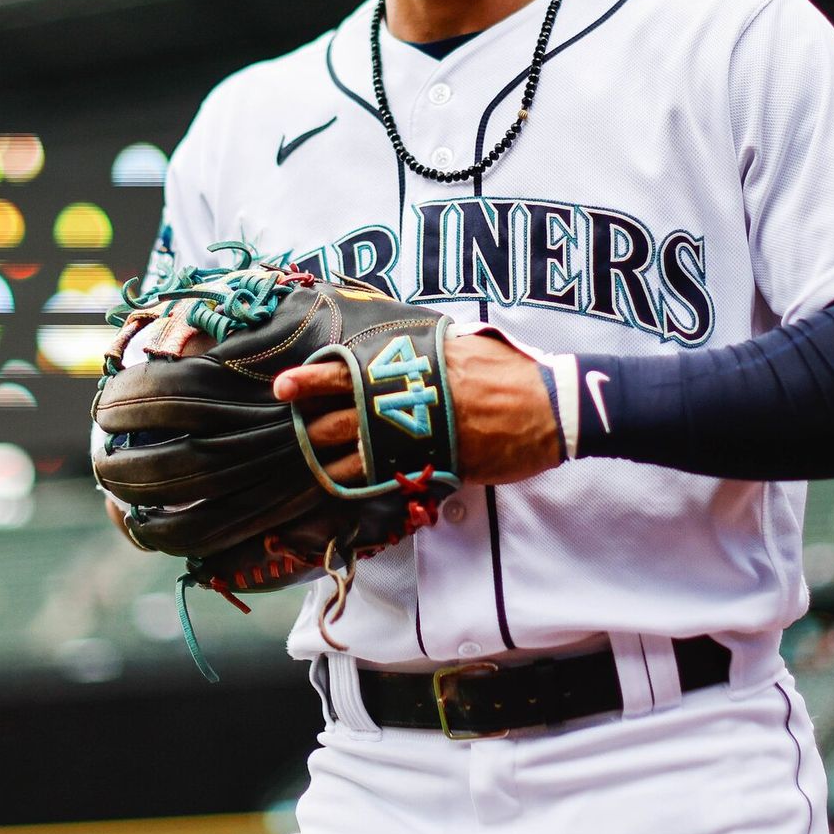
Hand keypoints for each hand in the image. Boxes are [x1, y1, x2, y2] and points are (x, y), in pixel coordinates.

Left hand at [272, 332, 563, 486]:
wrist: (549, 407)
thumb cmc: (512, 372)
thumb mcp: (466, 346)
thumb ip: (431, 350)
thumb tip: (409, 348)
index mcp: (415, 364)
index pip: (350, 370)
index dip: (312, 379)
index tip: (284, 386)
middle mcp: (410, 399)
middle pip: (342, 416)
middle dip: (311, 427)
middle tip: (290, 433)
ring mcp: (419, 437)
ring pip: (356, 452)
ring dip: (328, 460)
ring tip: (310, 464)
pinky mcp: (434, 467)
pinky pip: (386, 478)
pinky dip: (362, 484)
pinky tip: (346, 487)